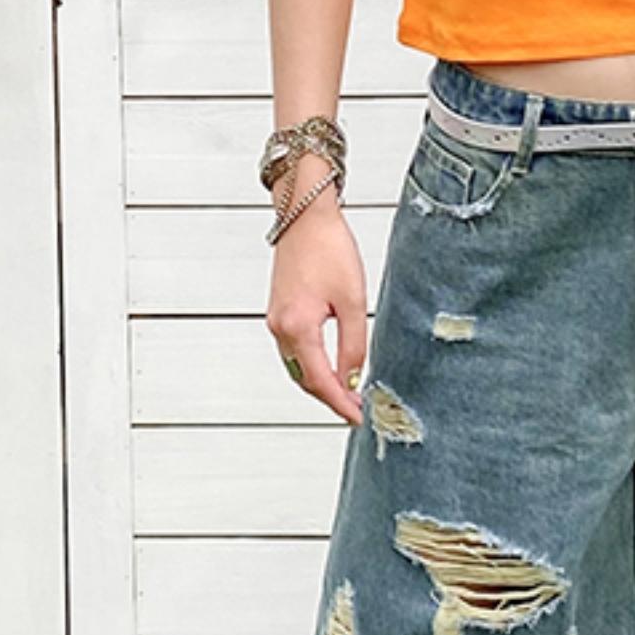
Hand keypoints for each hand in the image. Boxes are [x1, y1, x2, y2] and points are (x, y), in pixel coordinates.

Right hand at [267, 205, 367, 425]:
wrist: (305, 217)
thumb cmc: (329, 248)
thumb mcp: (351, 300)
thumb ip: (353, 343)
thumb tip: (352, 376)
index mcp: (297, 327)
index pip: (320, 380)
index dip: (340, 403)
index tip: (358, 417)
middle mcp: (280, 328)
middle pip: (304, 379)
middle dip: (330, 398)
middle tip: (356, 410)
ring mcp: (275, 322)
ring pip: (297, 368)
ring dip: (320, 384)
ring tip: (347, 395)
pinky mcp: (279, 313)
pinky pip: (293, 352)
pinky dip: (311, 367)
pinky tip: (329, 369)